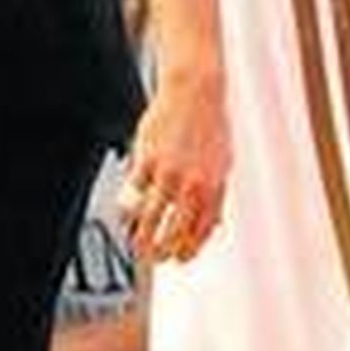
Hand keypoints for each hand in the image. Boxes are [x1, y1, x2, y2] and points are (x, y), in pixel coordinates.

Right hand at [119, 66, 229, 264]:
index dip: (187, 251)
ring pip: (149, 218)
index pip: (199, 232)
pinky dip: (127, 210)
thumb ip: (218, 197)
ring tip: (135, 243)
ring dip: (140, 237)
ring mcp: (167, 173)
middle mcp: (192, 184)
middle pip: (173, 231)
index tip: (177, 259)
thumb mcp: (224, 164)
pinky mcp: (146, 159)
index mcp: (213, 187)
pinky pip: (132, 194)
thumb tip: (215, 225)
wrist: (195, 91)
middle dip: (161, 251)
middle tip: (153, 257)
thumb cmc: (210, 126)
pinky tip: (125, 215)